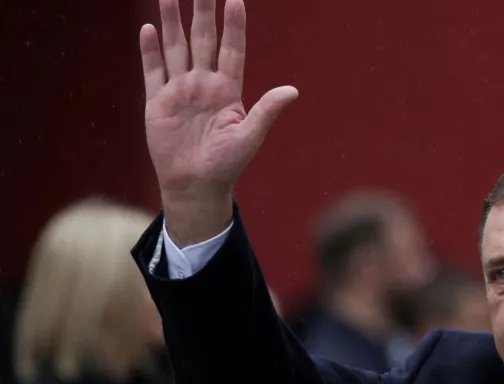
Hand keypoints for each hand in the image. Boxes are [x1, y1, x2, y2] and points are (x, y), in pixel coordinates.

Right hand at [140, 0, 297, 244]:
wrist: (195, 185)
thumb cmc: (226, 164)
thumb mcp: (249, 137)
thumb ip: (266, 111)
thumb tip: (292, 90)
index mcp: (228, 90)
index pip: (231, 49)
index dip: (233, 25)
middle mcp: (203, 84)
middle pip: (203, 40)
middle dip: (202, 12)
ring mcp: (180, 91)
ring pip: (176, 48)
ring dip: (172, 22)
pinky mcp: (158, 102)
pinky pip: (154, 70)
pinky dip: (150, 50)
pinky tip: (149, 28)